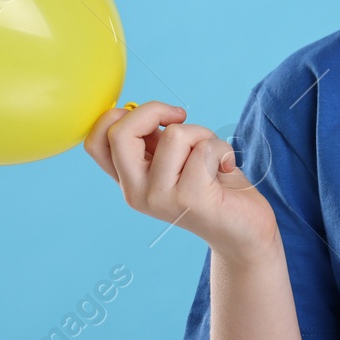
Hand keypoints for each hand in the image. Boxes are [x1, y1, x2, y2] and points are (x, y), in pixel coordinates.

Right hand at [83, 101, 277, 262]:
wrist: (245, 230)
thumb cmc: (212, 185)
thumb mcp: (176, 157)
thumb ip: (154, 140)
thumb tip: (140, 110)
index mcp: (128, 180)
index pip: (95, 142)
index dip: (118, 115)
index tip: (153, 117)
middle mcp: (135, 192)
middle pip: (120, 133)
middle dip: (153, 110)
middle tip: (180, 117)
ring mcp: (160, 198)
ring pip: (175, 135)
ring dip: (203, 134)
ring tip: (213, 157)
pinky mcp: (190, 200)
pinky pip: (205, 149)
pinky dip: (222, 149)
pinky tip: (227, 168)